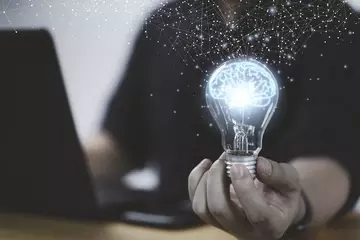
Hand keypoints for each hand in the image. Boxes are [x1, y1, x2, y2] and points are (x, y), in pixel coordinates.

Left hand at [188, 153, 304, 239]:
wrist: (273, 207)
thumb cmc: (282, 195)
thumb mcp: (290, 182)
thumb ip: (278, 174)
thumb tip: (258, 164)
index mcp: (270, 224)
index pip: (256, 213)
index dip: (244, 188)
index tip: (238, 165)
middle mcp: (245, 230)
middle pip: (220, 209)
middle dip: (216, 179)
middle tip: (224, 159)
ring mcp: (225, 225)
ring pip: (202, 208)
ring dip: (204, 180)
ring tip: (217, 163)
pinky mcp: (212, 218)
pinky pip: (195, 202)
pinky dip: (195, 180)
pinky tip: (206, 166)